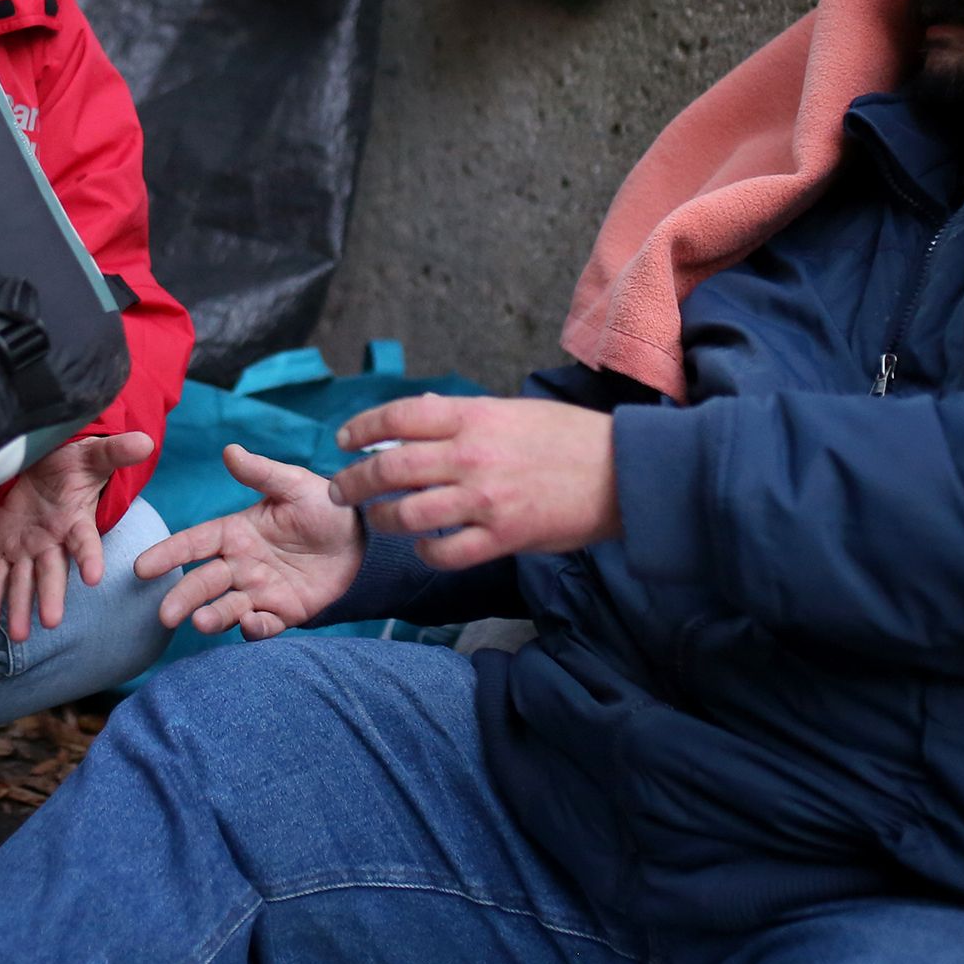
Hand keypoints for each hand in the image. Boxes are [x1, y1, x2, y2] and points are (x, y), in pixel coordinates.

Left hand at [0, 432, 155, 641]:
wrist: (45, 468)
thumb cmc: (71, 463)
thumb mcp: (91, 454)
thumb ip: (115, 452)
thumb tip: (145, 443)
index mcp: (75, 521)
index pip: (85, 541)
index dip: (89, 558)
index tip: (94, 578)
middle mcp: (53, 541)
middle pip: (53, 571)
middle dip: (51, 596)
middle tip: (52, 622)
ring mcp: (29, 548)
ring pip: (24, 581)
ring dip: (20, 608)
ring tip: (20, 636)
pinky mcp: (6, 549)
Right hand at [132, 445, 365, 639]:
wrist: (364, 540)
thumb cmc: (325, 507)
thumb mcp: (294, 485)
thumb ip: (261, 472)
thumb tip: (229, 451)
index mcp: (236, 532)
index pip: (194, 543)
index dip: (168, 554)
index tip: (141, 567)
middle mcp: (241, 564)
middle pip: (203, 582)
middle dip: (183, 597)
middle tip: (164, 614)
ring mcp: (260, 591)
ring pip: (227, 607)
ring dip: (212, 617)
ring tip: (201, 623)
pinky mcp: (283, 612)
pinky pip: (264, 625)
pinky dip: (255, 629)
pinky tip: (252, 625)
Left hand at [327, 395, 618, 570]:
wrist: (623, 471)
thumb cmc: (570, 437)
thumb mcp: (513, 411)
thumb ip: (466, 418)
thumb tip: (421, 420)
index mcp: (473, 417)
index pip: (398, 417)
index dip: (362, 428)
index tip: (343, 441)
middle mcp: (471, 455)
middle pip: (390, 468)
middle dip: (354, 481)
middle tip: (340, 490)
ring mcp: (485, 499)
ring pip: (409, 514)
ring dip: (383, 519)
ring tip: (376, 520)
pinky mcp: (503, 536)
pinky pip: (447, 552)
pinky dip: (426, 552)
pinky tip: (423, 547)